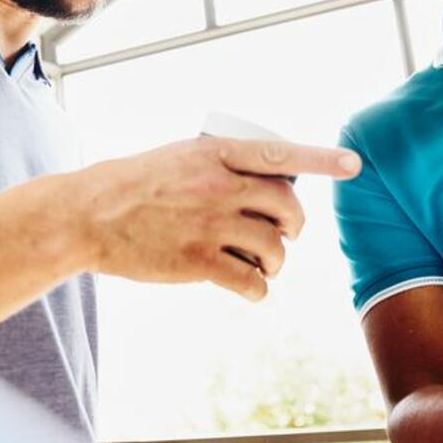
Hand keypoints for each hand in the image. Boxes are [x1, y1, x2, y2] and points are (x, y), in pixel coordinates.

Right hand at [76, 135, 361, 300]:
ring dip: (276, 260)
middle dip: (295, 225)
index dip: (322, 159)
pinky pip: (253, 282)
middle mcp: (220, 185)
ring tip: (262, 263)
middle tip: (286, 234)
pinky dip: (258, 289)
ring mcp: (211, 225)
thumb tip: (258, 185)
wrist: (88, 215)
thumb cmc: (129, 185)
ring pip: (275, 248)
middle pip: (287, 206)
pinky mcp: (199, 262)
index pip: (281, 154)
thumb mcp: (176, 157)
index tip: (354, 164)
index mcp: (215, 153)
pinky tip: (249, 287)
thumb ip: (216, 166)